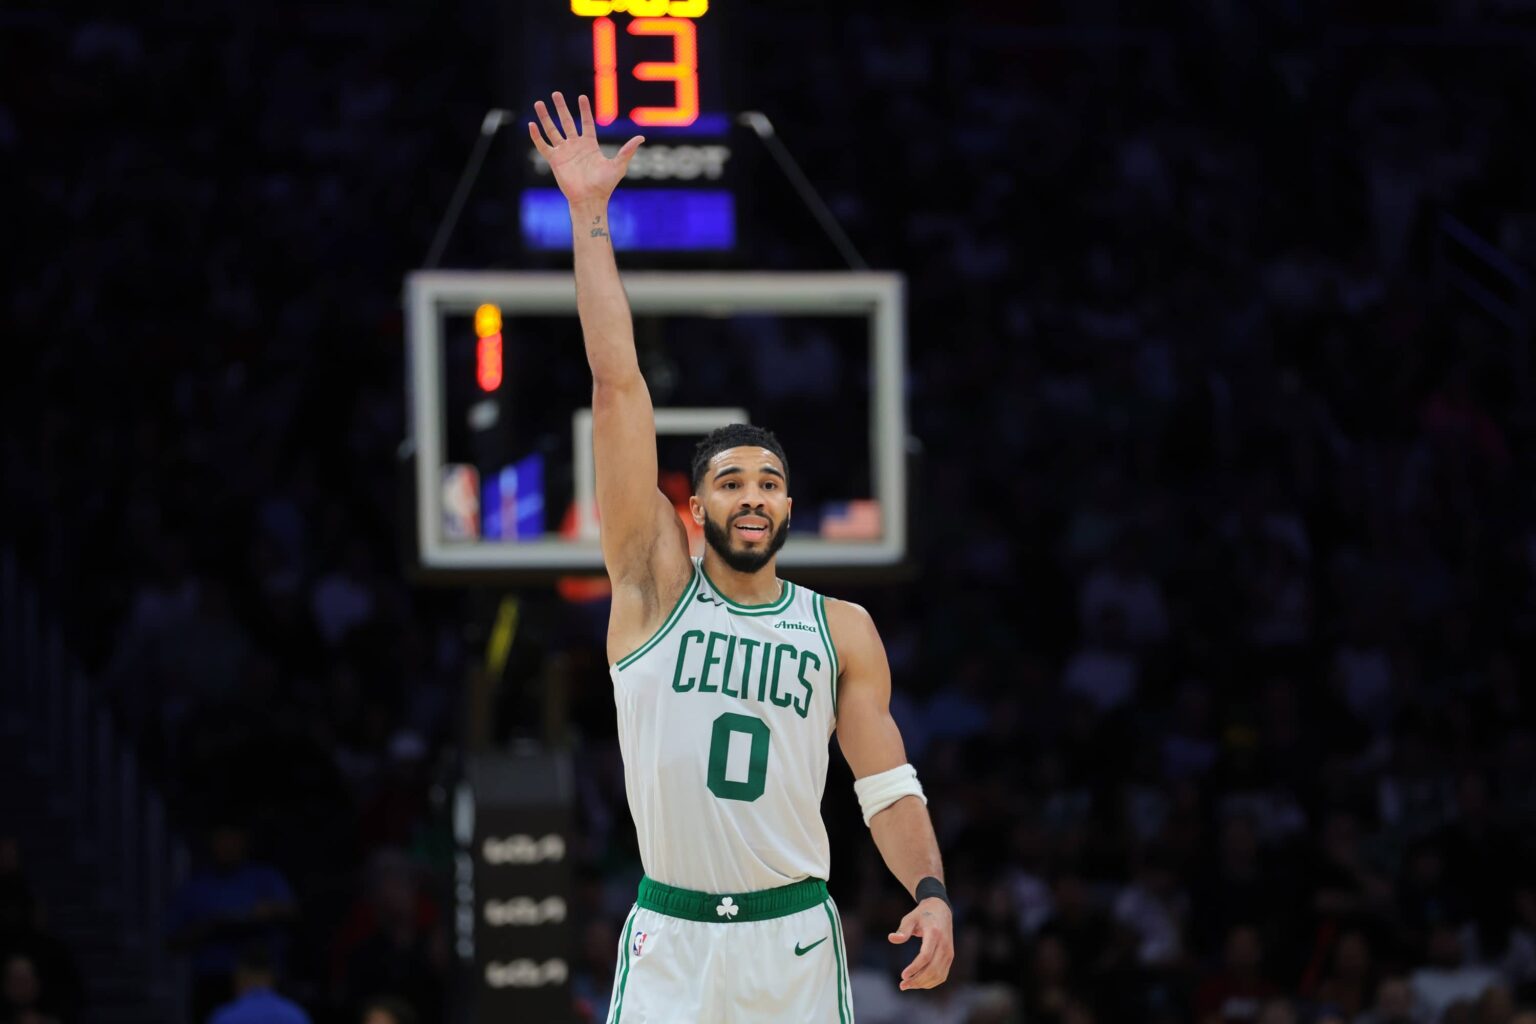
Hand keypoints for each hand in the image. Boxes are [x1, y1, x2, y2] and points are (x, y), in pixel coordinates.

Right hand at [528, 92, 643, 207]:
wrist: (590, 199)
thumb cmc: (605, 185)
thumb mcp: (618, 165)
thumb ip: (627, 150)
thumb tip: (641, 137)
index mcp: (590, 145)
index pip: (587, 123)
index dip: (584, 110)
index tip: (581, 97)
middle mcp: (575, 146)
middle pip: (567, 121)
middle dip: (561, 107)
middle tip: (556, 93)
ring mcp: (564, 152)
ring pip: (552, 130)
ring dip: (545, 116)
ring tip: (539, 102)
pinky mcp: (555, 160)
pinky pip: (543, 146)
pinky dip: (537, 136)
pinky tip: (531, 124)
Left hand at [888, 897, 953, 990]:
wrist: (941, 910)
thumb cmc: (922, 915)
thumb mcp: (910, 918)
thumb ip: (902, 930)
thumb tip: (891, 938)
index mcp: (934, 934)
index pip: (926, 956)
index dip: (915, 968)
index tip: (903, 975)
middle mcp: (944, 945)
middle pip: (932, 969)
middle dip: (917, 980)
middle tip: (902, 985)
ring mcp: (949, 953)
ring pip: (938, 975)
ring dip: (923, 983)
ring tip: (908, 985)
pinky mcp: (950, 958)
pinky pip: (942, 975)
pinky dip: (931, 982)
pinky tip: (918, 983)